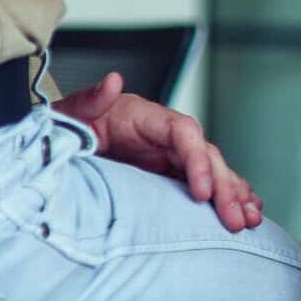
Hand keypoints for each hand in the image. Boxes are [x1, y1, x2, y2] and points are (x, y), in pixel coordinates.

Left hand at [50, 74, 262, 232]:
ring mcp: (167, 156)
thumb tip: (112, 82)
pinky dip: (227, 195)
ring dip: (234, 194)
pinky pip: (203, 184)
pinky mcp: (166, 174)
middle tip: (236, 219)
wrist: (50, 147)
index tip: (203, 192)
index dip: (198, 161)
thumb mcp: (69, 114)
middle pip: (206, 155)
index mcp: (143, 118)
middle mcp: (162, 136)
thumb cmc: (62, 129)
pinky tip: (247, 209)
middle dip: (226, 187)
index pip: (183, 133)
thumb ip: (90, 100)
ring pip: (212, 172)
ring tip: (250, 219)